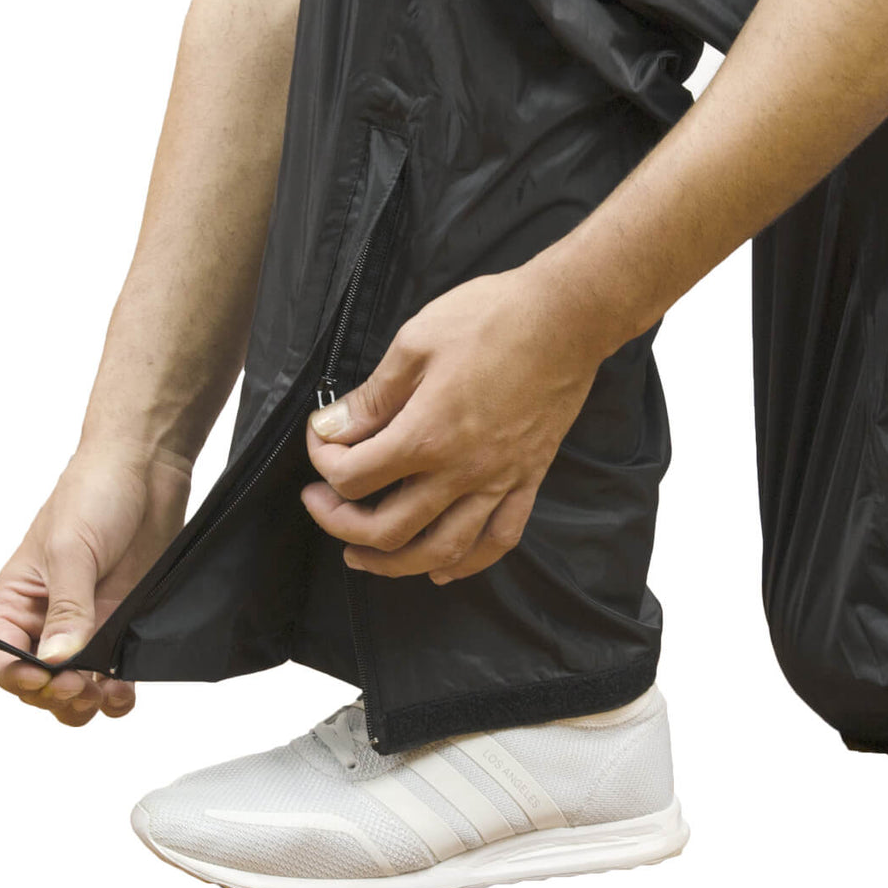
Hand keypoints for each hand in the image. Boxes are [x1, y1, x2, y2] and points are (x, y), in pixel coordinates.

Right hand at [0, 438, 190, 724]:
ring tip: (106, 695)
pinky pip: (116, 669)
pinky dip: (119, 688)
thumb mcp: (71, 549)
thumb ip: (67, 607)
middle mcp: (50, 617)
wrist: (146, 468)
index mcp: (19, 599)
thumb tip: (56, 660)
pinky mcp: (125, 619)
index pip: (3, 660)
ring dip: (88, 702)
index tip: (47, 681)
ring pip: (78, 686)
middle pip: (39, 683)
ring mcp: (90, 622)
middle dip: (56, 696)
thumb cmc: (95, 492)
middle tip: (82, 689)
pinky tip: (126, 688)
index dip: (20, 680)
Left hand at [300, 257, 606, 584]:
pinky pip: (499, 539)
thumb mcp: (415, 344)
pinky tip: (444, 569)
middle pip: (387, 529)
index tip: (322, 438)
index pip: (353, 475)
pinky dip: (469, 564)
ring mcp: (498, 481)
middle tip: (321, 504)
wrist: (566, 318)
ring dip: (394, 563)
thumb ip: (372, 398)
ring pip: (441, 551)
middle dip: (340, 523)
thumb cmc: (492, 319)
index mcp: (426, 435)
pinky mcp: (527, 479)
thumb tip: (332, 427)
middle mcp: (461, 471)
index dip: (323, 460)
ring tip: (363, 556)